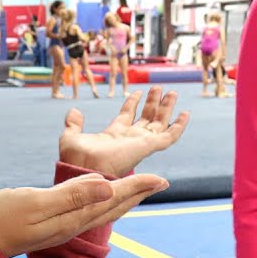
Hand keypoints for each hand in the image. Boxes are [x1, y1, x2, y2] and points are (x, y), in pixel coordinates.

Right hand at [0, 172, 167, 256]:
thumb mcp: (34, 204)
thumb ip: (71, 195)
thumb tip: (107, 185)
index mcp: (71, 218)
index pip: (111, 198)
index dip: (136, 186)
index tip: (161, 178)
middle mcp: (70, 225)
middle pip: (112, 206)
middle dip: (136, 192)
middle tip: (160, 181)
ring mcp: (59, 226)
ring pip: (100, 209)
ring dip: (121, 196)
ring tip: (137, 187)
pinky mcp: (48, 223)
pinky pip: (84, 210)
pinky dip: (99, 199)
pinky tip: (97, 194)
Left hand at [58, 86, 189, 177]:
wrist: (86, 169)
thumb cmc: (77, 158)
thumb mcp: (72, 136)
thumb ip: (73, 123)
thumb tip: (73, 110)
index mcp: (114, 136)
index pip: (127, 116)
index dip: (132, 103)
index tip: (136, 92)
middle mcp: (130, 139)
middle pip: (145, 118)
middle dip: (152, 103)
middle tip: (158, 88)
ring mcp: (141, 143)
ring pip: (159, 124)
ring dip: (166, 109)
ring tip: (172, 93)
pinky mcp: (149, 147)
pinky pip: (168, 137)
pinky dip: (178, 126)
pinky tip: (184, 114)